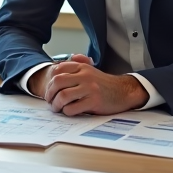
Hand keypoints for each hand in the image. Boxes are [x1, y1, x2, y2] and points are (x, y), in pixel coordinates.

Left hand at [34, 54, 148, 115]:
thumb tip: (66, 60)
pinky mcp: (94, 101)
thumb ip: (78, 64)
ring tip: (57, 108)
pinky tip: (68, 112)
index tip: (49, 90)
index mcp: (82, 67)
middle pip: (58, 82)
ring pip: (63, 96)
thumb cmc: (104, 84)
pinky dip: (67, 111)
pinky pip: (73, 108)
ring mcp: (90, 88)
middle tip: (49, 101)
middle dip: (50, 93)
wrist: (124, 92)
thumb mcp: (91, 70)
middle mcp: (85, 76)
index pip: (58, 70)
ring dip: (56, 104)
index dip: (50, 81)